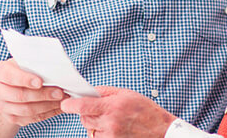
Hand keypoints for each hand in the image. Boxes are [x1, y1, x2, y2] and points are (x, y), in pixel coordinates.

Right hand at [0, 58, 65, 125]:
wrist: (6, 87)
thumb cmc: (19, 70)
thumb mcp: (22, 61)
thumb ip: (33, 62)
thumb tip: (54, 64)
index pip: (10, 76)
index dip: (25, 79)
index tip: (40, 82)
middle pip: (20, 96)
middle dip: (42, 95)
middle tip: (60, 92)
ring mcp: (2, 107)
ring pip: (27, 110)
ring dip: (47, 105)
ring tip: (62, 99)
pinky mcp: (11, 118)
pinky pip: (31, 119)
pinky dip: (47, 113)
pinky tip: (57, 106)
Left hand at [61, 86, 175, 137]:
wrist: (160, 130)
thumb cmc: (145, 110)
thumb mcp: (126, 94)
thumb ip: (105, 92)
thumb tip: (89, 92)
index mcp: (112, 107)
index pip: (83, 106)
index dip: (70, 105)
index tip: (65, 103)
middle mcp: (110, 123)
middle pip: (84, 118)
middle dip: (85, 112)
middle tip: (95, 108)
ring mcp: (111, 136)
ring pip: (89, 129)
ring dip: (92, 123)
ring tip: (107, 118)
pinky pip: (96, 137)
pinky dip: (99, 132)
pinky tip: (110, 127)